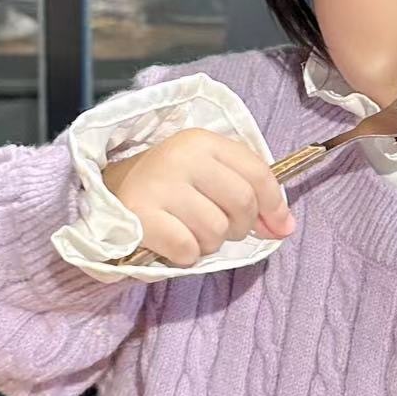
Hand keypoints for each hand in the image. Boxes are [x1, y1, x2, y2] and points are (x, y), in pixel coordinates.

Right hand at [102, 129, 295, 267]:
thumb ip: (251, 195)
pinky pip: (187, 249)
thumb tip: (285, 227)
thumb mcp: (210, 177)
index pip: (258, 173)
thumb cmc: (171, 188)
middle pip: (241, 204)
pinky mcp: (139, 215)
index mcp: (203, 141)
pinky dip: (185, 255)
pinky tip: (172, 242)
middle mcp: (181, 156)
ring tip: (189, 231)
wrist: (111, 194)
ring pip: (215, 231)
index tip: (278, 226)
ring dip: (208, 243)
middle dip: (238, 227)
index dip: (275, 205)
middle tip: (219, 228)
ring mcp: (158, 184)